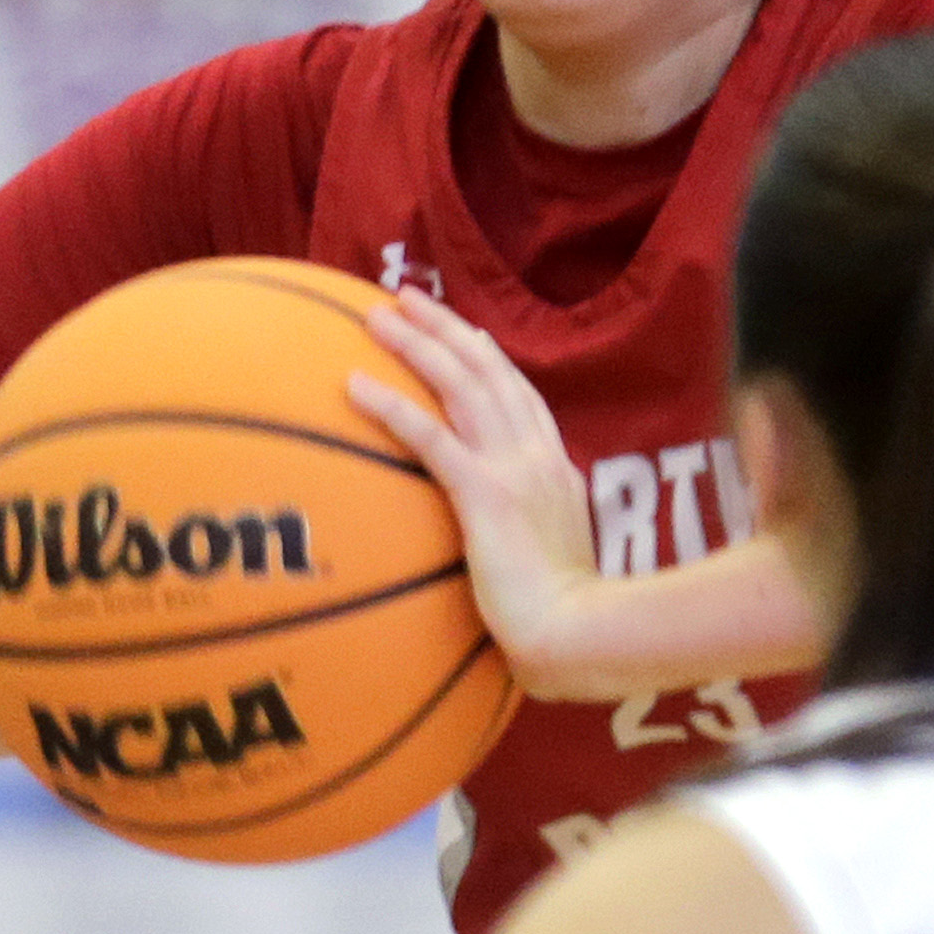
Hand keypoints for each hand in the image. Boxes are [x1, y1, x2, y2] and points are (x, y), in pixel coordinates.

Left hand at [345, 288, 598, 693]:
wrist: (580, 635)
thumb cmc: (565, 621)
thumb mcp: (554, 563)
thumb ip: (532, 537)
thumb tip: (508, 543)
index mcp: (556, 470)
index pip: (520, 397)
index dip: (488, 359)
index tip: (462, 332)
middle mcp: (538, 456)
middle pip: (488, 371)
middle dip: (445, 328)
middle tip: (406, 297)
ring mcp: (516, 470)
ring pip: (461, 385)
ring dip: (417, 344)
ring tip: (376, 315)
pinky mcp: (487, 495)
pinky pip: (431, 437)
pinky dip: (392, 406)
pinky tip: (354, 385)